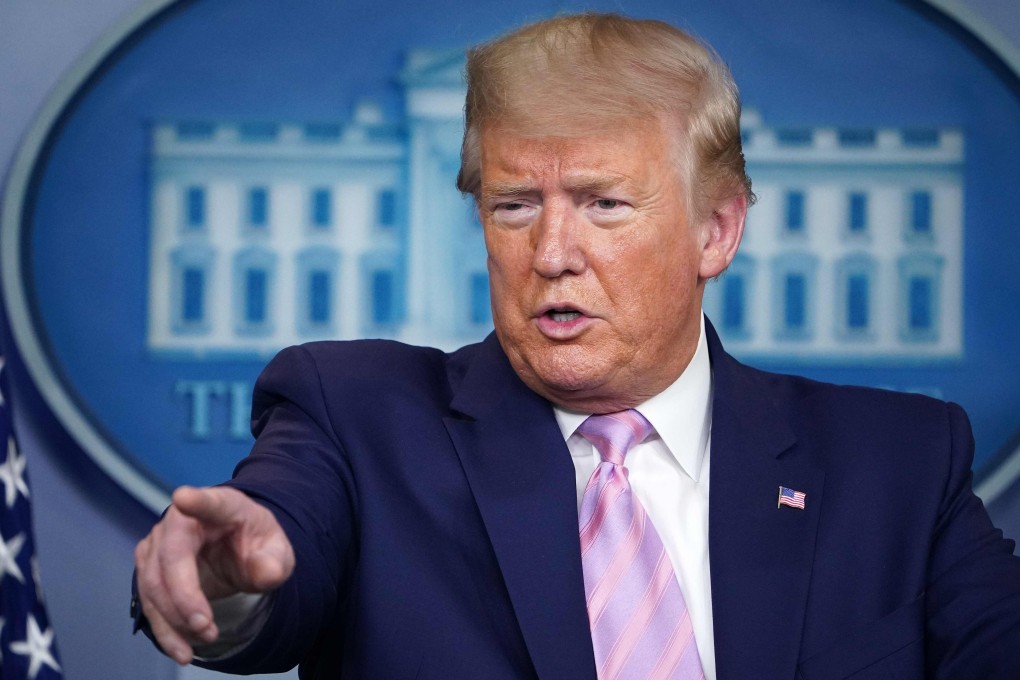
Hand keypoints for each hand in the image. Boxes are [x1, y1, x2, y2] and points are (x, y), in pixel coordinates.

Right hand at [134, 486, 294, 664]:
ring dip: (174, 619)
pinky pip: (149, 601)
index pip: (209, 501)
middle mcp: (183, 519)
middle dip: (184, 597)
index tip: (183, 498)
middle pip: (171, 555)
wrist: (237, 551)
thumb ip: (275, 562)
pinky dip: (165, 629)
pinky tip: (182, 649)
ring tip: (204, 639)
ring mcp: (160, 541)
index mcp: (222, 505)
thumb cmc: (255, 544)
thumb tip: (266, 572)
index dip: (196, 501)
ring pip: (152, 583)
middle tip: (206, 628)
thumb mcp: (277, 552)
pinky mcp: (149, 566)